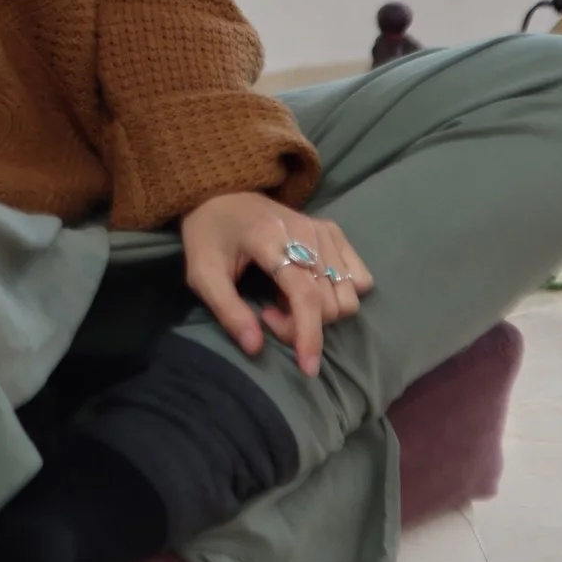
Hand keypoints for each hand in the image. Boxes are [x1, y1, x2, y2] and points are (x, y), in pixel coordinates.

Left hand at [179, 190, 372, 381]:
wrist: (221, 193)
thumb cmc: (209, 235)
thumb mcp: (202, 274)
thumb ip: (228, 311)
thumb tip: (256, 348)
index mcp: (270, 240)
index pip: (305, 295)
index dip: (309, 334)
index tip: (308, 369)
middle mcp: (306, 232)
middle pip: (329, 302)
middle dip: (301, 325)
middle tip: (267, 314)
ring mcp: (323, 230)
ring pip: (348, 294)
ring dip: (320, 312)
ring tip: (284, 300)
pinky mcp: (333, 231)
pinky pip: (359, 277)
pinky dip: (340, 293)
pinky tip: (308, 287)